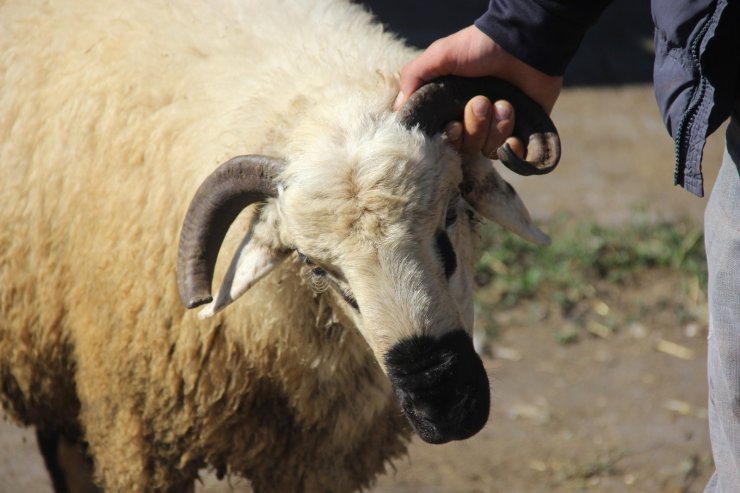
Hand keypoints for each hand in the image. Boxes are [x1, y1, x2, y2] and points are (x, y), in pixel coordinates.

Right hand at [395, 26, 561, 157]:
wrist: (524, 42)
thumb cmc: (480, 47)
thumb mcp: (440, 56)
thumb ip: (414, 78)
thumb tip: (397, 110)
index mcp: (454, 109)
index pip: (446, 139)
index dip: (451, 137)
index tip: (454, 125)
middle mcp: (476, 121)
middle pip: (469, 147)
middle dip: (475, 127)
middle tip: (481, 101)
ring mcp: (500, 127)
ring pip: (491, 149)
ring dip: (497, 127)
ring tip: (505, 103)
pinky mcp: (524, 130)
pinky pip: (515, 155)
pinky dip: (515, 148)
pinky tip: (517, 134)